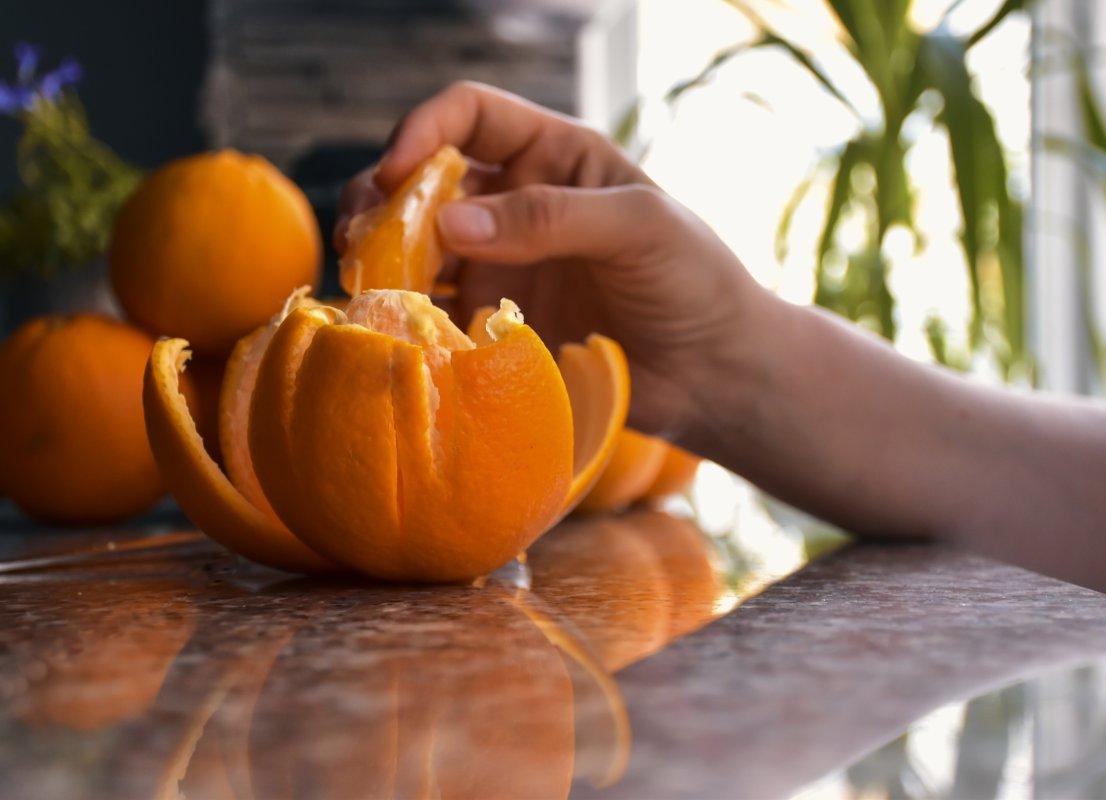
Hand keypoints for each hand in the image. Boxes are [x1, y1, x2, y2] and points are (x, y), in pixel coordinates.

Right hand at [336, 82, 769, 437]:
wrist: (714, 374)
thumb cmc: (693, 282)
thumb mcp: (637, 228)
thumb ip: (549, 217)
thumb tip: (447, 222)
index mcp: (554, 156)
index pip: (470, 114)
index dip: (424, 129)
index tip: (396, 172)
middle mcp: (518, 203)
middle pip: (427, 180)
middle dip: (384, 198)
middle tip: (361, 237)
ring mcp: (504, 265)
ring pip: (419, 245)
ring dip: (384, 258)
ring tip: (364, 283)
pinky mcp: (499, 325)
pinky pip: (437, 310)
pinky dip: (408, 314)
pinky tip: (395, 326)